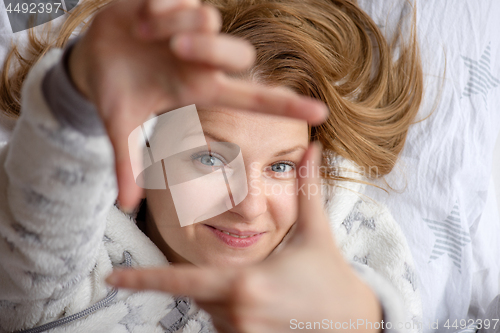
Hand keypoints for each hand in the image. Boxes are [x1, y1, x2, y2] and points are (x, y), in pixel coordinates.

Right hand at [68, 0, 327, 210]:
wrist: (95, 56)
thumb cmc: (117, 91)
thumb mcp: (121, 124)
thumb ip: (127, 162)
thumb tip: (126, 206)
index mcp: (199, 90)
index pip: (251, 100)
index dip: (285, 107)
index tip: (320, 114)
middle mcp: (204, 61)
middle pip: (240, 54)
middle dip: (209, 50)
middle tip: (175, 51)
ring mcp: (192, 30)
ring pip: (211, 20)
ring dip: (177, 26)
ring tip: (146, 34)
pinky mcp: (176, 2)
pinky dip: (162, 8)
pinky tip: (144, 20)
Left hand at [106, 143, 381, 332]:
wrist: (354, 322)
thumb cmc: (330, 274)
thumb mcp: (317, 230)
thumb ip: (309, 187)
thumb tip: (313, 146)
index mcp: (244, 282)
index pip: (180, 282)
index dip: (144, 279)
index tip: (112, 278)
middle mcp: (237, 313)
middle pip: (199, 294)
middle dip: (214, 279)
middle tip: (258, 274)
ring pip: (213, 312)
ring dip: (229, 298)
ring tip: (270, 290)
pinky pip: (227, 327)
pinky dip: (237, 314)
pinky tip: (269, 308)